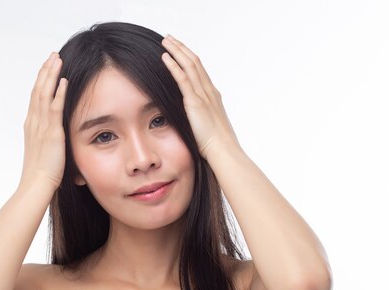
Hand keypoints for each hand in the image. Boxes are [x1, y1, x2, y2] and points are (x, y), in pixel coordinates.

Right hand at [20, 52, 67, 190]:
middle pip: (38, 89)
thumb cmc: (42, 175)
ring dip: (51, 74)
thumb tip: (58, 139)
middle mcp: (33, 122)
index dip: (42, 80)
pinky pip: (54, 108)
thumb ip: (51, 141)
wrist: (36, 185)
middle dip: (45, 71)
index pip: (36, 97)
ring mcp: (41, 126)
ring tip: (57, 59)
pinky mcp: (51, 133)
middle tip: (53, 55)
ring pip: (44, 93)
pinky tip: (64, 80)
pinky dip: (59, 92)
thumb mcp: (46, 152)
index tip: (48, 67)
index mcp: (31, 125)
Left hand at [161, 35, 239, 159]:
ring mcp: (203, 95)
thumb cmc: (217, 146)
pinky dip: (173, 66)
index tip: (180, 50)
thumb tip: (192, 121)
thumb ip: (200, 119)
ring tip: (165, 41)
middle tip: (170, 38)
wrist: (224, 151)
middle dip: (182, 48)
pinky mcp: (195, 102)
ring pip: (189, 65)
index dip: (189, 58)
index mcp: (213, 96)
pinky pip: (183, 79)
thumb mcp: (208, 128)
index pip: (200, 71)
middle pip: (195, 62)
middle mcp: (210, 91)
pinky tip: (165, 57)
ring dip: (176, 51)